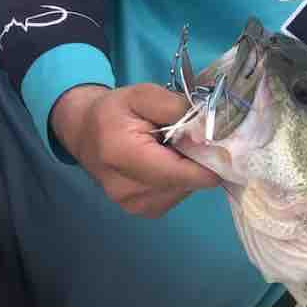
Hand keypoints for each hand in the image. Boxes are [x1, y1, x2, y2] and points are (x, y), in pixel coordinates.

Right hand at [50, 83, 220, 216]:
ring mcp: (134, 206)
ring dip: (188, 170)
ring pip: (186, 190)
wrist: (84, 132)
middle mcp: (128, 190)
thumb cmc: (114, 111)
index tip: (221, 141)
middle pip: (188, 182)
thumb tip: (208, 127)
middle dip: (198, 161)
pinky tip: (166, 163)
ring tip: (172, 150)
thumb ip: (174, 106)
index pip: (182, 173)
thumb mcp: (142, 94)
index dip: (209, 160)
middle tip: (190, 139)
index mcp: (123, 156)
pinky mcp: (143, 211)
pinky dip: (180, 179)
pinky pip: (177, 195)